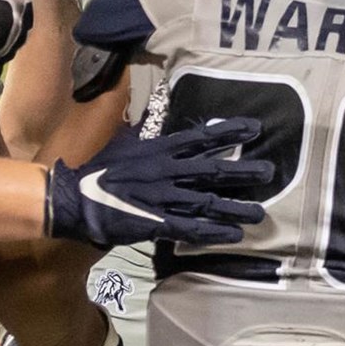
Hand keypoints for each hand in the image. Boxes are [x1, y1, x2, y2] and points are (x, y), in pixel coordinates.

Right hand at [45, 120, 271, 247]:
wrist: (74, 200)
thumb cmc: (99, 170)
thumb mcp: (124, 142)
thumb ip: (143, 129)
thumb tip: (152, 110)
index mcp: (159, 150)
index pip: (200, 138)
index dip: (228, 132)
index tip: (254, 128)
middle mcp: (166, 172)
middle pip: (213, 170)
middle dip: (243, 171)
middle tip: (271, 171)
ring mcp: (163, 199)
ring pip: (207, 202)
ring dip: (236, 207)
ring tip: (260, 212)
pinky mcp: (156, 224)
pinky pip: (190, 229)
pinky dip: (213, 233)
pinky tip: (234, 236)